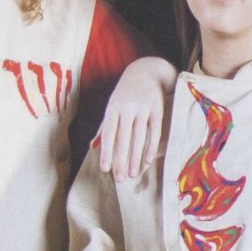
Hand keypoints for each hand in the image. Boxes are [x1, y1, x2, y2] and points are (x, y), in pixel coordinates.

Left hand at [97, 58, 175, 180]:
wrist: (146, 72)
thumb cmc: (126, 94)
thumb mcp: (113, 107)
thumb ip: (104, 127)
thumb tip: (94, 147)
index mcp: (113, 109)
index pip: (108, 134)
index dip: (107, 152)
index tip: (105, 169)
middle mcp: (126, 109)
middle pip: (122, 139)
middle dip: (120, 160)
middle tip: (119, 179)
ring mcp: (143, 109)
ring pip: (138, 138)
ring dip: (135, 158)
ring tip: (132, 174)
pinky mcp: (158, 110)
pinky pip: (154, 132)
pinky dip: (150, 147)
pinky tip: (147, 161)